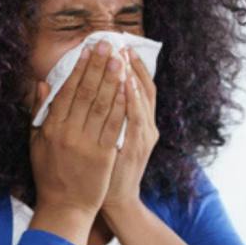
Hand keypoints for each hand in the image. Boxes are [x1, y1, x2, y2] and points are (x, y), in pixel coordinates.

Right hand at [28, 39, 127, 244]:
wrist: (65, 207)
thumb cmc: (50, 175)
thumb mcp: (36, 143)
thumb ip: (39, 113)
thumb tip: (43, 84)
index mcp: (51, 128)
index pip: (67, 91)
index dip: (79, 68)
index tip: (87, 49)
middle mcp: (67, 133)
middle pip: (86, 92)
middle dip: (97, 65)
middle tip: (107, 44)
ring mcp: (86, 143)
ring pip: (102, 104)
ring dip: (112, 79)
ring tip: (119, 58)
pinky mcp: (103, 155)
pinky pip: (114, 124)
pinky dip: (121, 104)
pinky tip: (127, 87)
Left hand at [102, 47, 158, 217]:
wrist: (116, 200)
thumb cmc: (108, 169)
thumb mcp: (112, 138)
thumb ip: (107, 115)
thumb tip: (98, 90)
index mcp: (140, 122)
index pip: (137, 86)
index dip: (130, 66)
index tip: (118, 46)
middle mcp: (146, 126)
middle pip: (142, 88)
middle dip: (130, 65)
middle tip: (119, 44)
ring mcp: (143, 137)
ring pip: (142, 100)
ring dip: (132, 76)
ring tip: (123, 56)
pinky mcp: (137, 148)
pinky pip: (135, 119)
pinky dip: (131, 100)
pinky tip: (124, 84)